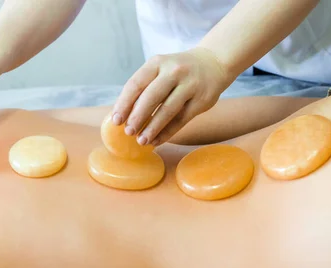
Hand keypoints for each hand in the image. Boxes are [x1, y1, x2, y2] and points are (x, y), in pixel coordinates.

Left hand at [111, 47, 232, 145]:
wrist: (214, 63)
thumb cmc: (178, 71)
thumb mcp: (160, 69)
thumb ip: (144, 88)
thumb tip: (123, 115)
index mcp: (158, 62)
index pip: (136, 84)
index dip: (124, 103)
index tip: (116, 120)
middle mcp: (174, 71)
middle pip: (152, 97)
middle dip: (137, 117)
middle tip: (128, 132)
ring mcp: (190, 85)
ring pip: (168, 110)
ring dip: (153, 128)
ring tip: (142, 141)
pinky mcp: (202, 100)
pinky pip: (182, 119)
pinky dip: (168, 132)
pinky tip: (157, 140)